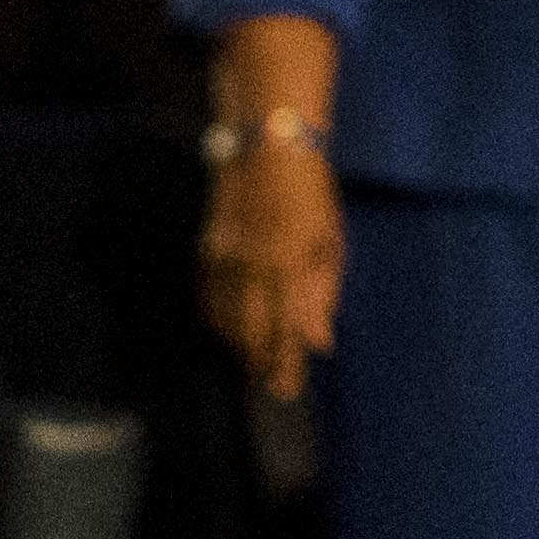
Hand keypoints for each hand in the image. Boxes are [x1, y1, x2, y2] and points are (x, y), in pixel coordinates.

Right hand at [204, 139, 344, 400]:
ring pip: (227, 321)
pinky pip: (209, 299)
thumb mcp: (331, 240)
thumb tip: (320, 342)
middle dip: (262, 363)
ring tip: (255, 361)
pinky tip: (230, 330)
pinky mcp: (207, 249)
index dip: (286, 365)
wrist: (265, 147)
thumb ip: (324, 293)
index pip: (287, 330)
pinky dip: (219, 321)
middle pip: (252, 333)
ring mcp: (225, 258)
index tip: (288, 390)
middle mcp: (254, 266)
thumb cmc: (310, 193)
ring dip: (241, 346)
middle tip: (273, 385)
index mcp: (291, 264)